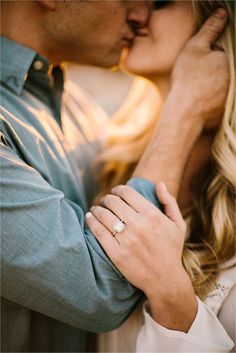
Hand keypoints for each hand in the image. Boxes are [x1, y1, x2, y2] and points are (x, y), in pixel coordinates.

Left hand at [86, 183, 197, 330]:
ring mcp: (127, 240)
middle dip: (107, 198)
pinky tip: (89, 218)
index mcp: (153, 215)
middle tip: (104, 201)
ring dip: (97, 209)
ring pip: (104, 215)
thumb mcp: (178, 224)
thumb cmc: (171, 250)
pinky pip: (99, 232)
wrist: (165, 280)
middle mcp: (139, 225)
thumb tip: (159, 184)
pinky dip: (91, 222)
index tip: (115, 191)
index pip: (127, 193)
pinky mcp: (117, 254)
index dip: (118, 189)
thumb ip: (169, 202)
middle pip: (113, 202)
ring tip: (95, 209)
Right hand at [170, 8, 228, 128]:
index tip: (201, 62)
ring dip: (214, 84)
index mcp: (232, 60)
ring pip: (223, 83)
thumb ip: (210, 29)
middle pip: (226, 68)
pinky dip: (213, 99)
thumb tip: (222, 13)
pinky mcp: (228, 109)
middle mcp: (235, 78)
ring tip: (199, 88)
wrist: (186, 114)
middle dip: (214, 68)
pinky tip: (202, 100)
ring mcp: (233, 94)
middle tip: (198, 76)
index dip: (212, 53)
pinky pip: (220, 99)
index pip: (225, 51)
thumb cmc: (188, 80)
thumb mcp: (195, 49)